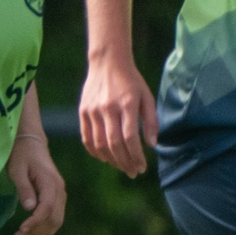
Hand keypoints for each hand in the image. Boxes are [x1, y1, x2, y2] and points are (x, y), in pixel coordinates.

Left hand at [8, 139, 66, 234]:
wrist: (31, 142)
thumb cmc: (21, 154)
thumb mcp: (17, 169)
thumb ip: (24, 188)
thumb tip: (29, 208)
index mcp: (50, 182)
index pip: (47, 207)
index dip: (35, 221)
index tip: (21, 230)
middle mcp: (59, 190)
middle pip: (54, 218)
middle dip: (37, 231)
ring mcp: (60, 194)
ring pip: (56, 220)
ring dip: (41, 233)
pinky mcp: (57, 197)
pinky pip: (56, 217)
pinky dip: (46, 229)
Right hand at [79, 57, 155, 177]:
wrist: (107, 62)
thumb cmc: (131, 81)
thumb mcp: (147, 96)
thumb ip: (151, 121)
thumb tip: (152, 145)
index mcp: (126, 104)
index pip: (130, 138)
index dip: (136, 156)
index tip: (142, 167)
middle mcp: (107, 108)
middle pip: (114, 144)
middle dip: (125, 162)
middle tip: (133, 172)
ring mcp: (92, 110)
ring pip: (100, 144)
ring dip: (111, 160)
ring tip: (121, 167)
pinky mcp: (83, 111)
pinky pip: (87, 138)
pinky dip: (95, 152)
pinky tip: (105, 158)